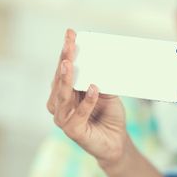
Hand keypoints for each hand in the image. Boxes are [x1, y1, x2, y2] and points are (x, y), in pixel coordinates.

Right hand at [47, 29, 128, 169]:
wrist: (116, 142)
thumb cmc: (109, 116)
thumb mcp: (107, 93)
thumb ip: (101, 80)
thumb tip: (99, 62)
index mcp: (66, 92)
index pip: (64, 69)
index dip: (66, 52)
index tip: (71, 34)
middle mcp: (59, 104)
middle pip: (60, 78)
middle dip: (65, 59)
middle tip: (69, 43)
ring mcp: (63, 118)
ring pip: (63, 95)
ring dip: (66, 78)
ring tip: (70, 64)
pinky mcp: (72, 130)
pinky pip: (78, 113)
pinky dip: (86, 101)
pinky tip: (94, 89)